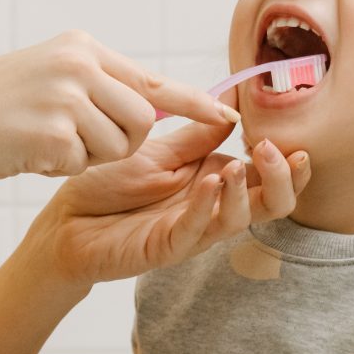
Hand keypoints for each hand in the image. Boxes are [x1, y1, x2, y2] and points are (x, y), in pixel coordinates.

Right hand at [0, 32, 223, 186]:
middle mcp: (80, 65)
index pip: (151, 79)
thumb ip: (98, 83)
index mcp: (82, 48)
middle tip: (76, 141)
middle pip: (143, 121)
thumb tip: (154, 105)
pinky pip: (85, 163)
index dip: (192, 103)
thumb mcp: (51, 75)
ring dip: (91, 157)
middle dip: (121, 143)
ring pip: (120, 146)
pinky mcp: (55, 131)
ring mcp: (67, 96)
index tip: (226, 117)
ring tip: (48, 141)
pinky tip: (30, 151)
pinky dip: (62, 167)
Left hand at [35, 119, 308, 289]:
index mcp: (217, 180)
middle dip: (282, 177)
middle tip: (272, 149)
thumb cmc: (110, 185)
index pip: (269, 175)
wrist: (65, 219)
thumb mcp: (159, 151)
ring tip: (233, 163)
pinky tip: (211, 181)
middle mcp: (213, 207)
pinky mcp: (167, 247)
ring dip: (245, 189)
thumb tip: (234, 106)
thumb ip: (199, 134)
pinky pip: (197, 229)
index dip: (287, 159)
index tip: (285, 134)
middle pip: (272, 203)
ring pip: (241, 220)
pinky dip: (208, 205)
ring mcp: (193, 229)